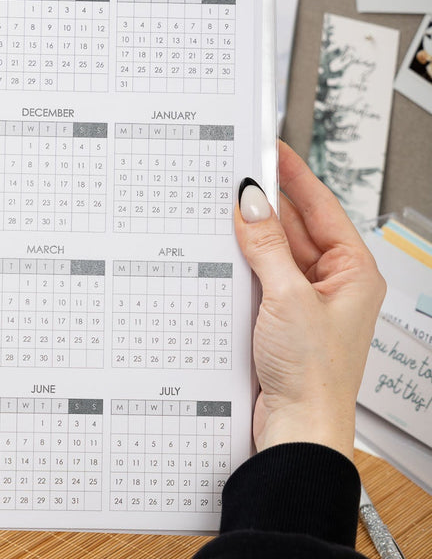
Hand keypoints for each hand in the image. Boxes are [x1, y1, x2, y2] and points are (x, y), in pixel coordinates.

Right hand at [235, 141, 385, 459]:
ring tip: (226, 211)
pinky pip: (262, 274)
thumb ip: (267, 247)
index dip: (296, 176)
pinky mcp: (280, 315)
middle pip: (297, 227)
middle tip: (236, 178)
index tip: (272, 151)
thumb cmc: (314, 375)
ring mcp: (304, 299)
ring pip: (276, 250)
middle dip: (268, 204)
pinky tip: (226, 251)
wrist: (296, 429)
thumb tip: (251, 204)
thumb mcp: (288, 298)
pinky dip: (245, 261)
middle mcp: (332, 282)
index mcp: (353, 272)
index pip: (322, 208)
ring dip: (253, 233)